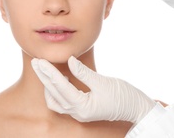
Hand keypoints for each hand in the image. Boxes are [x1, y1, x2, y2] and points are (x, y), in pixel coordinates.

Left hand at [31, 56, 155, 123]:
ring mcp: (79, 113)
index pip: (60, 86)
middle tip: (36, 61)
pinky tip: (60, 78)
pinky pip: (62, 102)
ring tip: (45, 69)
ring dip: (48, 85)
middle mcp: (77, 113)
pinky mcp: (82, 110)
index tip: (40, 60)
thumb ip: (84, 72)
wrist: (136, 109)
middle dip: (44, 77)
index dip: (49, 72)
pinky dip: (57, 90)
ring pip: (55, 101)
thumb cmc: (123, 96)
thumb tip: (70, 60)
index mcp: (82, 106)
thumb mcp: (103, 82)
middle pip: (53, 94)